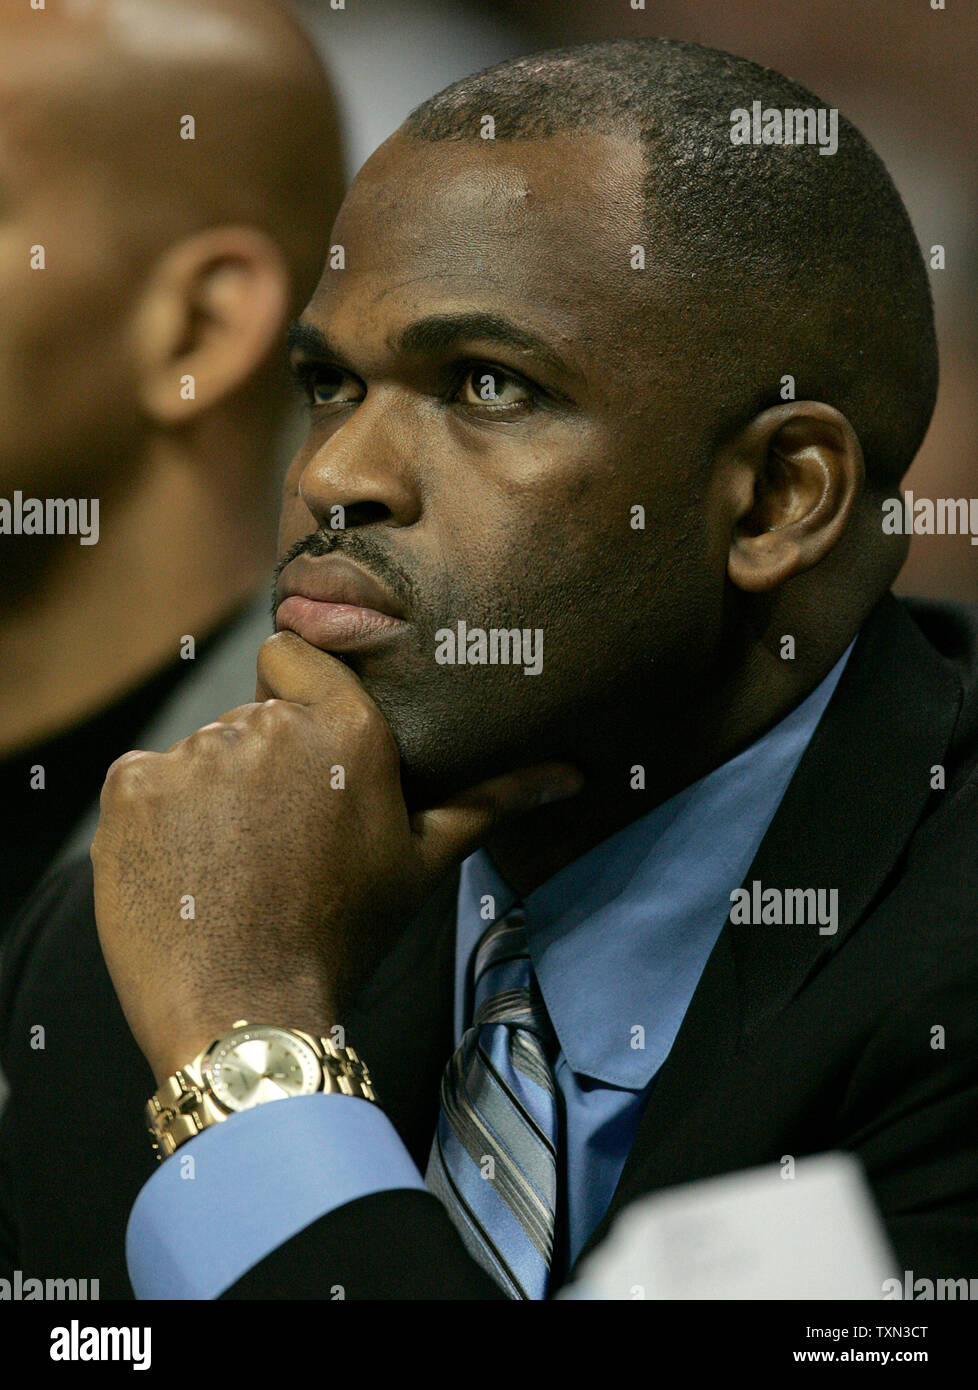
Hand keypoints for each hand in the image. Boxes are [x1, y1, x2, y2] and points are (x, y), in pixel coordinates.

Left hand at [91, 631, 580, 1082]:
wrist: (247, 1015)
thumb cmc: (345, 936)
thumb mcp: (423, 862)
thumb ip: (492, 800)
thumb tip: (573, 772)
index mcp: (347, 730)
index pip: (293, 654)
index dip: (292, 696)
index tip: (300, 754)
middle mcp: (268, 726)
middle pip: (247, 712)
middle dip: (257, 761)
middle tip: (273, 840)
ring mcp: (193, 754)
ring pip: (196, 751)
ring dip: (206, 794)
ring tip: (230, 866)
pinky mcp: (130, 787)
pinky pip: (142, 781)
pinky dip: (154, 820)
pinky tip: (183, 871)